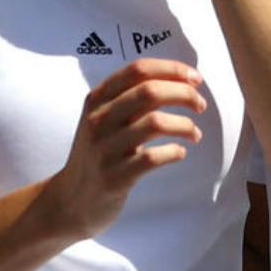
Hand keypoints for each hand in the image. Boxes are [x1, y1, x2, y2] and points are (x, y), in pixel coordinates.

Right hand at [45, 59, 205, 239]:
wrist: (70, 201)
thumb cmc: (98, 153)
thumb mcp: (105, 119)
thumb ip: (132, 98)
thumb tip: (180, 80)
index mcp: (97, 99)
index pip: (138, 70)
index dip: (172, 69)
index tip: (195, 78)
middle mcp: (98, 119)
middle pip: (150, 91)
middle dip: (184, 93)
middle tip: (200, 104)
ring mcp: (104, 149)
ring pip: (155, 122)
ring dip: (185, 125)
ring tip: (195, 134)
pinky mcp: (114, 177)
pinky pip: (153, 158)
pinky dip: (174, 152)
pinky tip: (179, 152)